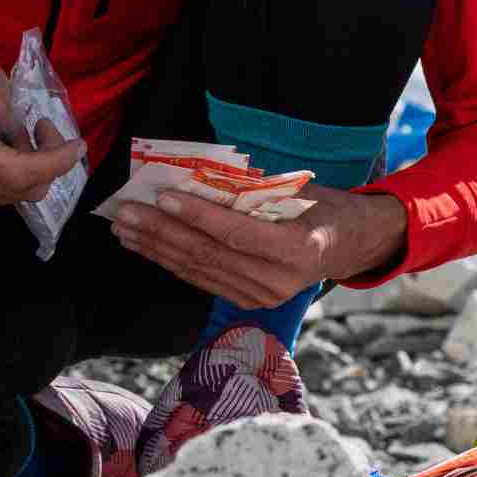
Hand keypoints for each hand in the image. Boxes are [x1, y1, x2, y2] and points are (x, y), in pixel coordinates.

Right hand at [0, 39, 84, 214]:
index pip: (14, 172)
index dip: (53, 164)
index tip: (77, 145)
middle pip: (22, 188)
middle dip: (47, 160)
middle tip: (43, 127)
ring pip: (19, 194)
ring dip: (32, 166)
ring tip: (19, 135)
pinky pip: (7, 197)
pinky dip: (20, 176)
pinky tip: (9, 152)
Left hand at [107, 183, 409, 308]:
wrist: (350, 246)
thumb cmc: (325, 208)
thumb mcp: (301, 190)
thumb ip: (255, 189)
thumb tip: (197, 173)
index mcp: (297, 249)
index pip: (236, 233)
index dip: (196, 216)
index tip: (162, 196)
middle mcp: (278, 281)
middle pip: (209, 254)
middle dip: (161, 231)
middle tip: (126, 211)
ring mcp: (262, 297)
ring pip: (199, 270)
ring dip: (156, 248)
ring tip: (125, 228)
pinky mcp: (249, 302)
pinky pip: (202, 280)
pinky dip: (170, 261)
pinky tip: (146, 246)